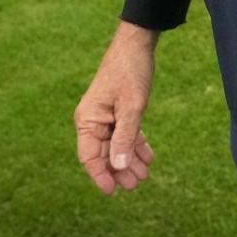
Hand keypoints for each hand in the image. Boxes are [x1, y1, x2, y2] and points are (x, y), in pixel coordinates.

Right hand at [74, 21, 158, 194]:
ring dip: (129, 160)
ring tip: (145, 175)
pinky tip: (148, 157)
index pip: (88, 156)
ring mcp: (105, 116)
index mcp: (88, 119)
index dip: (100, 175)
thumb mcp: (132, 108)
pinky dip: (135, 145)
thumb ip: (125, 138)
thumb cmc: (130, 72)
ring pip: (116, 145)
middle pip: (103, 153)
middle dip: (119, 170)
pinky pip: (125, 134)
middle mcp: (93, 120)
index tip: (113, 191)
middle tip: (136, 184)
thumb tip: (119, 166)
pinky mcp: (118, 111)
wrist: (137, 44)